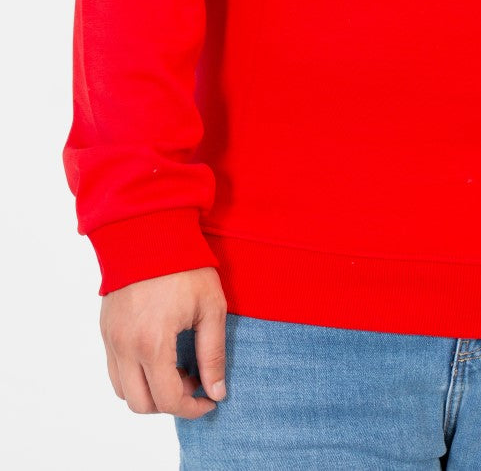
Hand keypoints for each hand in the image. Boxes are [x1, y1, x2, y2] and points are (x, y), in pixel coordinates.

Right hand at [99, 266, 227, 418]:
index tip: (209, 401)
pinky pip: (114, 369)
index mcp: (152, 343)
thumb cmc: (185, 265)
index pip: (168, 399)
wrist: (151, 229)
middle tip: (193, 381)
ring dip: (149, 391)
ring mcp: (111, 338)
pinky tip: (158, 355)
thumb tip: (217, 392)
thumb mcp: (211, 307)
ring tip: (176, 368)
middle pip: (141, 404)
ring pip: (123, 390)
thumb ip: (213, 354)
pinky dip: (135, 375)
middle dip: (170, 403)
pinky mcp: (106, 329)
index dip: (192, 408)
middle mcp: (125, 346)